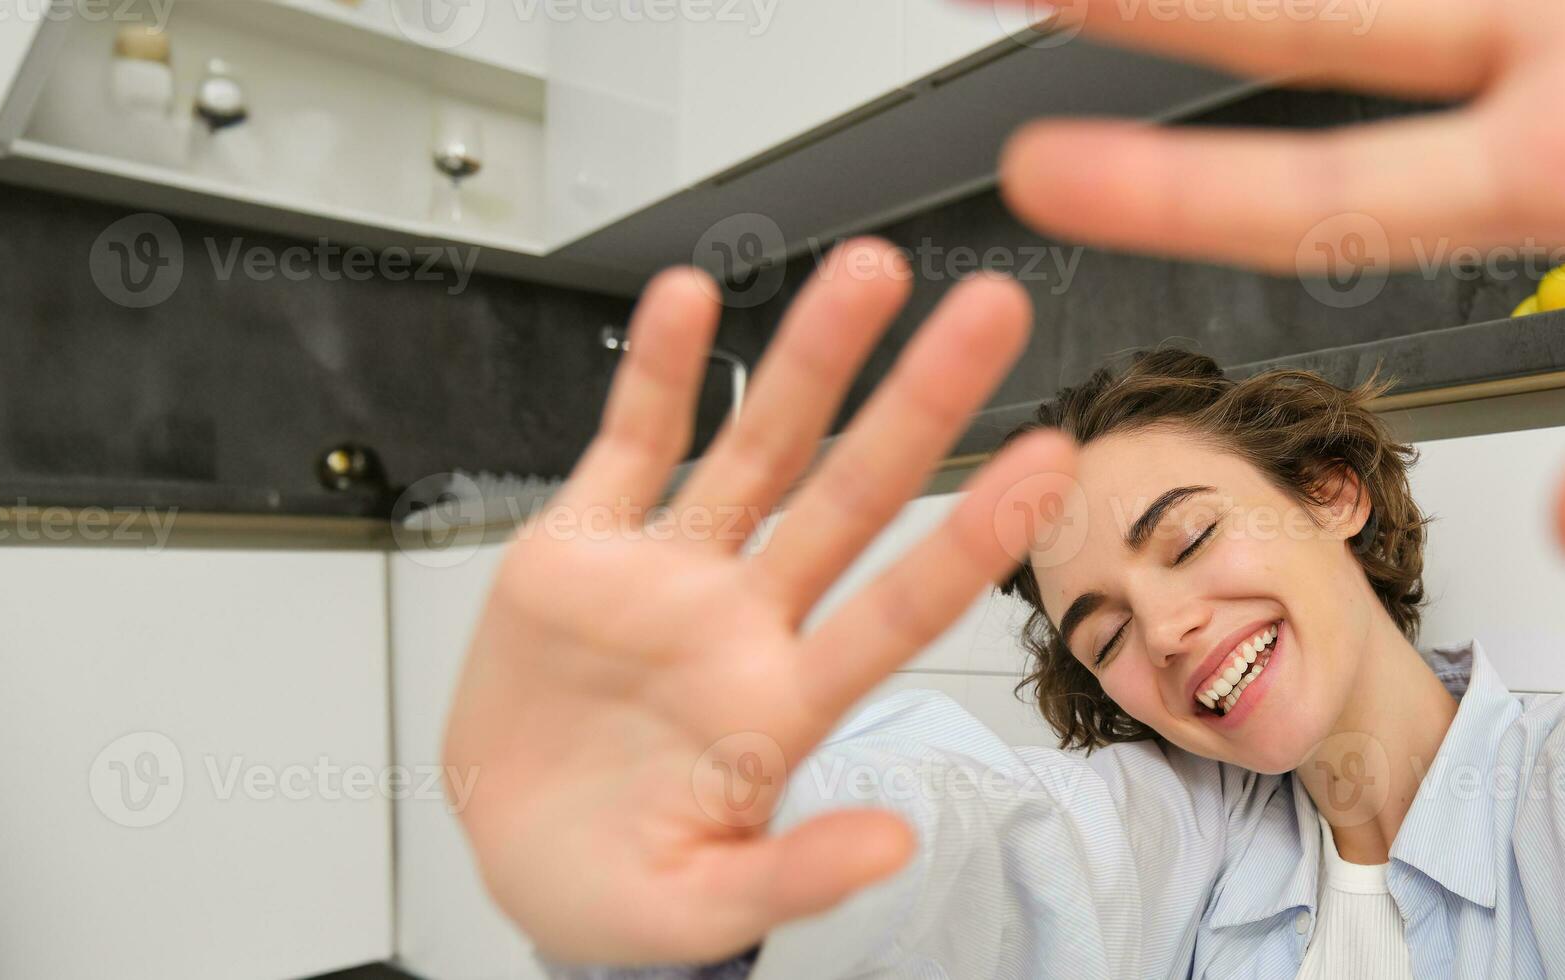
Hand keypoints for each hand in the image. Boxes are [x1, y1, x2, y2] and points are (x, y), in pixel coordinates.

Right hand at [442, 243, 1075, 963]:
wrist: (517, 857)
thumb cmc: (619, 885)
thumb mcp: (703, 905)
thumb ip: (795, 875)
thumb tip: (892, 850)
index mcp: (781, 704)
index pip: (898, 607)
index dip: (971, 537)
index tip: (1048, 465)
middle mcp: (741, 620)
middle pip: (849, 493)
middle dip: (920, 401)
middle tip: (991, 313)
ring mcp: (668, 577)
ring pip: (755, 446)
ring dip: (809, 357)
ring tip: (868, 274)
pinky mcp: (580, 551)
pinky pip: (628, 443)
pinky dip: (655, 371)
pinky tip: (690, 298)